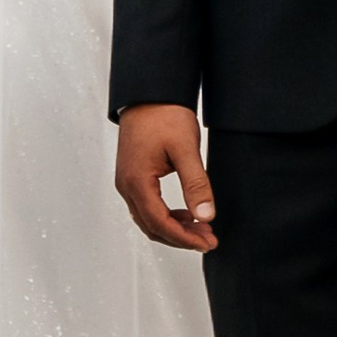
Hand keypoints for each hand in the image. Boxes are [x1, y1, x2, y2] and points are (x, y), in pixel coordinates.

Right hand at [115, 102, 216, 252]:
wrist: (149, 93)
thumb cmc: (165, 115)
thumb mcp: (186, 149)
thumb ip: (196, 184)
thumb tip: (206, 216)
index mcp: (137, 181)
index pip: (159, 223)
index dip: (184, 238)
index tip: (208, 242)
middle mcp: (127, 185)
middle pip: (152, 226)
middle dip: (181, 237)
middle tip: (209, 239)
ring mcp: (127, 181)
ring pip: (148, 219)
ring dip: (174, 228)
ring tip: (202, 227)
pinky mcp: (133, 176)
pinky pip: (147, 206)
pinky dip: (166, 215)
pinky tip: (186, 213)